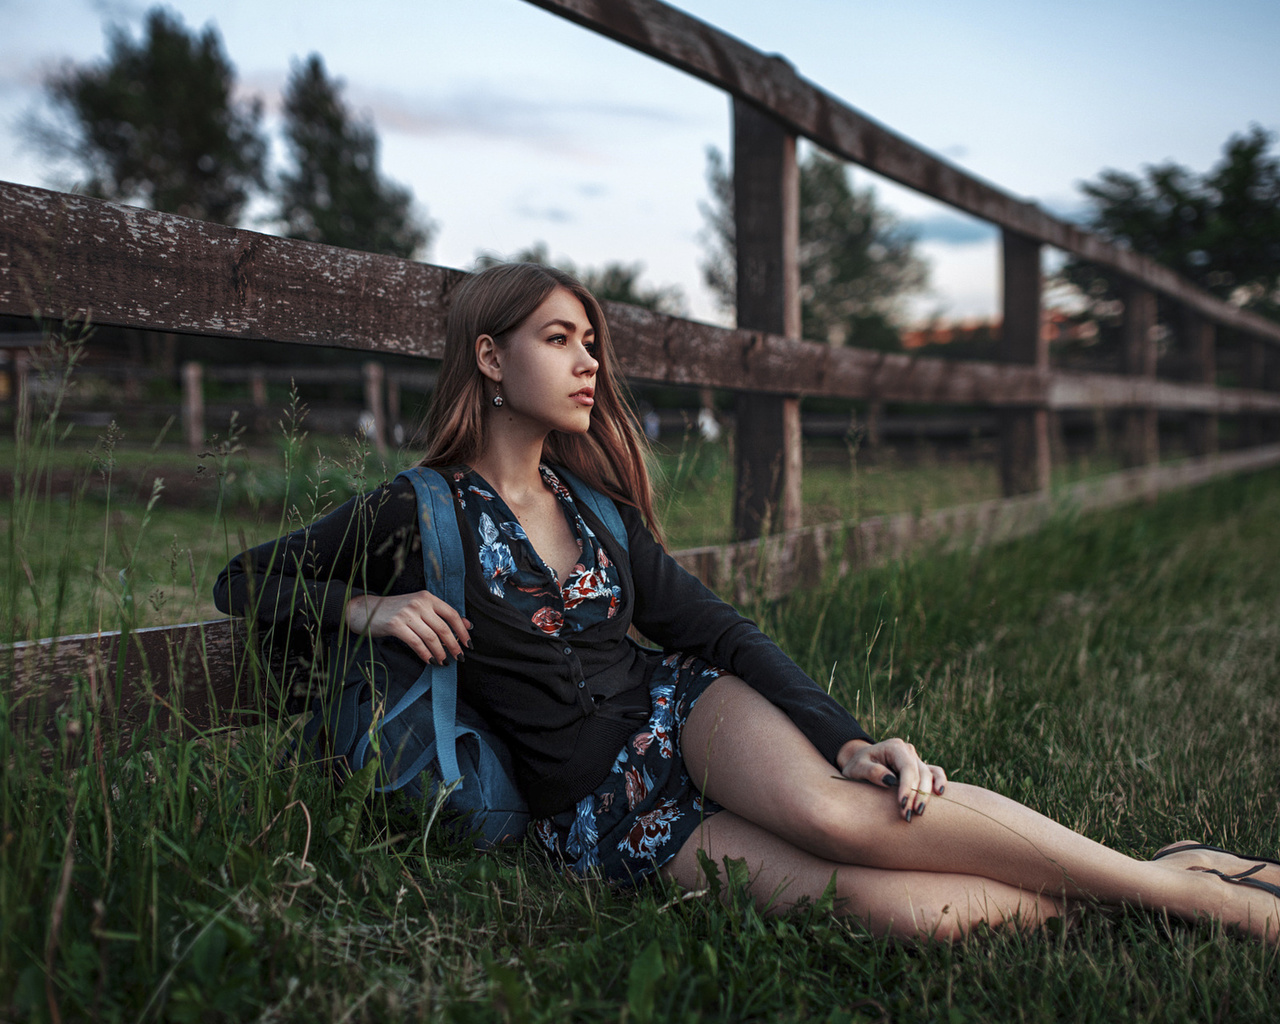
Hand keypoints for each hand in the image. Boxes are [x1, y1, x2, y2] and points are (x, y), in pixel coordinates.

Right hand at [344, 591, 472, 664]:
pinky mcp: (395, 625)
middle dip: (454, 645)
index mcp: (427, 597)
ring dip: (440, 652)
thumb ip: (441, 615)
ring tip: (444, 662)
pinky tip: (430, 661)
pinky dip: (425, 654)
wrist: (366, 610)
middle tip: (459, 657)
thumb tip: (468, 624)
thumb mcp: (420, 608)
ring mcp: (407, 614)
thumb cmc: (396, 610)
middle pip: (443, 627)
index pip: (452, 613)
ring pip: (431, 637)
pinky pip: (416, 643)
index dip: (462, 630)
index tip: (468, 643)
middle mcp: (419, 603)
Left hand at [836, 737, 947, 821]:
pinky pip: (934, 772)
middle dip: (916, 796)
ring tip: (918, 812)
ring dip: (925, 795)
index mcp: (894, 747)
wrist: (859, 762)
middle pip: (920, 773)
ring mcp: (915, 758)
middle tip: (908, 815)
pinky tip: (940, 793)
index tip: (902, 805)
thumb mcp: (857, 768)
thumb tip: (890, 780)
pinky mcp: (919, 767)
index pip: (907, 768)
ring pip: (929, 776)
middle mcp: (908, 751)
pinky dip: (940, 781)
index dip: (908, 787)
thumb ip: (871, 772)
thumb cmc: (857, 765)